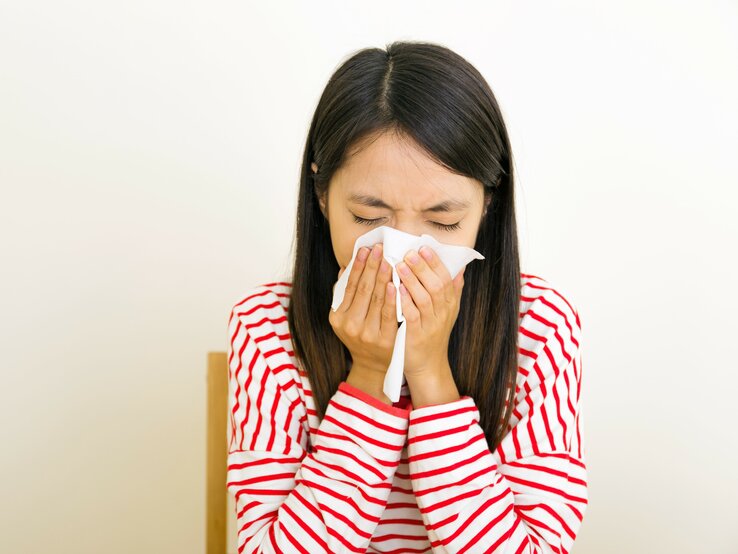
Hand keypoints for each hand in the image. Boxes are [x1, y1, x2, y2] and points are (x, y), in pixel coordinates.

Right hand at [329, 243, 398, 375]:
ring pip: (376, 299)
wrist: (372, 366)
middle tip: (381, 248)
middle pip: (363, 289)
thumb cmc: (360, 336)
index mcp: (338, 317)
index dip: (358, 266)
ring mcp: (367, 334)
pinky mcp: (385, 340)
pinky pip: (389, 314)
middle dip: (372, 266)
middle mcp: (350, 325)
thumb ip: (344, 294)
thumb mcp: (345, 317)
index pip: (349, 286)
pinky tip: (395, 283)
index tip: (366, 248)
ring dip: (383, 277)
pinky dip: (392, 297)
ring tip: (389, 259)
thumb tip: (345, 268)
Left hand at [396, 245, 465, 375]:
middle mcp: (443, 313)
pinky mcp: (417, 336)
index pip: (446, 278)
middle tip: (409, 252)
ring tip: (400, 265)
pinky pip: (413, 315)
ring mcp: (431, 325)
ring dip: (413, 280)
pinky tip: (397, 289)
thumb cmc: (433, 334)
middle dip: (423, 267)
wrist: (428, 366)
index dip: (435, 262)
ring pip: (425, 298)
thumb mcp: (447, 311)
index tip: (424, 247)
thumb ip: (453, 290)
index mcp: (449, 304)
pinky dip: (406, 301)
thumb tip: (460, 267)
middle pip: (436, 285)